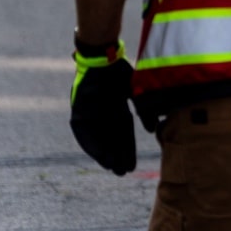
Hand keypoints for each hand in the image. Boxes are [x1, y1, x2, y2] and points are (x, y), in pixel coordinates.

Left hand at [69, 41, 136, 174]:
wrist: (101, 59)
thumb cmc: (120, 72)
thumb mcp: (136, 93)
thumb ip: (144, 111)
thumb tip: (152, 129)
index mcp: (117, 108)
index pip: (123, 133)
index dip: (127, 148)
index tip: (131, 163)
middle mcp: (103, 115)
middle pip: (111, 139)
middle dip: (117, 155)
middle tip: (122, 171)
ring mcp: (90, 115)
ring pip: (99, 139)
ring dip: (104, 154)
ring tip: (112, 167)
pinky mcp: (78, 113)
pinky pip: (84, 134)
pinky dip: (92, 145)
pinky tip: (99, 156)